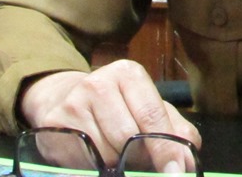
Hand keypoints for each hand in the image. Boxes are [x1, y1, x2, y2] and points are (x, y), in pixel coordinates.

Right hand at [19, 59, 200, 165]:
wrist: (62, 97)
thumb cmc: (116, 105)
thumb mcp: (147, 106)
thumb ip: (174, 130)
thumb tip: (188, 161)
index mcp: (128, 74)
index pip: (151, 116)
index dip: (166, 148)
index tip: (176, 171)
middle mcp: (98, 83)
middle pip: (128, 137)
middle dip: (139, 157)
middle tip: (139, 160)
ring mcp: (72, 104)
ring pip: (105, 153)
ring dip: (116, 164)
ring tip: (115, 154)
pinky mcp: (53, 125)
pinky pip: (82, 161)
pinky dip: (94, 167)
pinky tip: (95, 157)